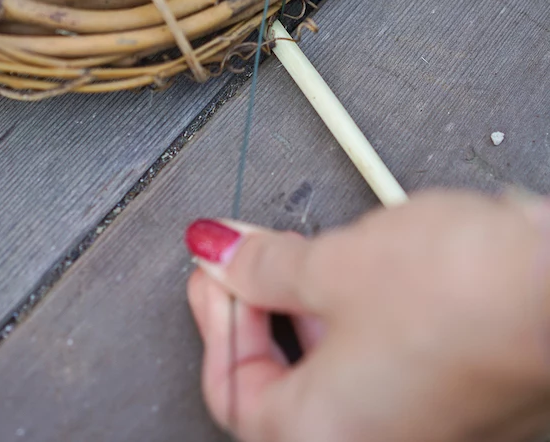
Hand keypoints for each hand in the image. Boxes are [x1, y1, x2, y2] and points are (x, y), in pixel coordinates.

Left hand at [186, 190, 549, 441]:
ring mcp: (423, 430)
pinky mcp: (458, 403)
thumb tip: (222, 255)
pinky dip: (358, 324)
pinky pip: (383, 371)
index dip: (216, 317)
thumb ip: (264, 265)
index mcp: (323, 434)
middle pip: (281, 390)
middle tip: (248, 259)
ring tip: (308, 256)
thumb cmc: (463, 291)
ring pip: (335, 379)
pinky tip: (364, 273)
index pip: (234, 389)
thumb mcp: (335, 263)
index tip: (215, 267)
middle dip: (259, 313)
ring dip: (308, 315)